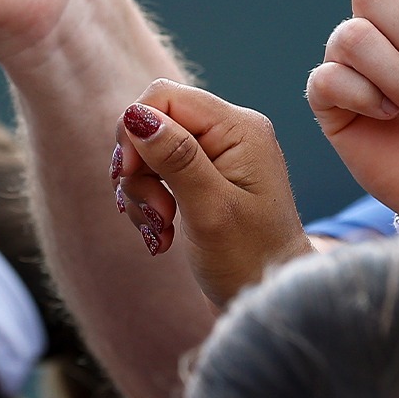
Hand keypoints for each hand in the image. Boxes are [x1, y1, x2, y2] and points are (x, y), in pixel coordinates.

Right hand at [112, 81, 313, 307]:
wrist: (269, 300)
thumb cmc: (250, 260)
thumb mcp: (211, 210)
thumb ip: (177, 159)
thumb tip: (138, 115)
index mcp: (240, 129)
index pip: (164, 97)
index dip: (136, 131)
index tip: (129, 175)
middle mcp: (229, 134)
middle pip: (152, 123)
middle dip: (138, 170)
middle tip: (156, 213)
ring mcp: (216, 156)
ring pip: (147, 153)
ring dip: (142, 194)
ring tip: (161, 231)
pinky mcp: (203, 179)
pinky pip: (156, 176)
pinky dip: (149, 205)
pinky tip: (162, 235)